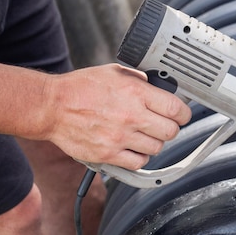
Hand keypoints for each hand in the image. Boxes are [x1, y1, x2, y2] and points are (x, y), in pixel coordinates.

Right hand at [41, 63, 190, 169]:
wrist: (52, 106)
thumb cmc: (80, 88)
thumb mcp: (114, 72)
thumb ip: (139, 81)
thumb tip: (160, 88)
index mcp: (135, 93)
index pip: (176, 108)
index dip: (183, 114)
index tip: (181, 115)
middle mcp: (130, 116)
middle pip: (171, 131)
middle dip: (170, 128)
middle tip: (163, 125)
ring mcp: (120, 137)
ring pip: (156, 148)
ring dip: (154, 142)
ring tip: (143, 135)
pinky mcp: (109, 154)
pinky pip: (138, 162)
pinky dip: (140, 157)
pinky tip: (133, 148)